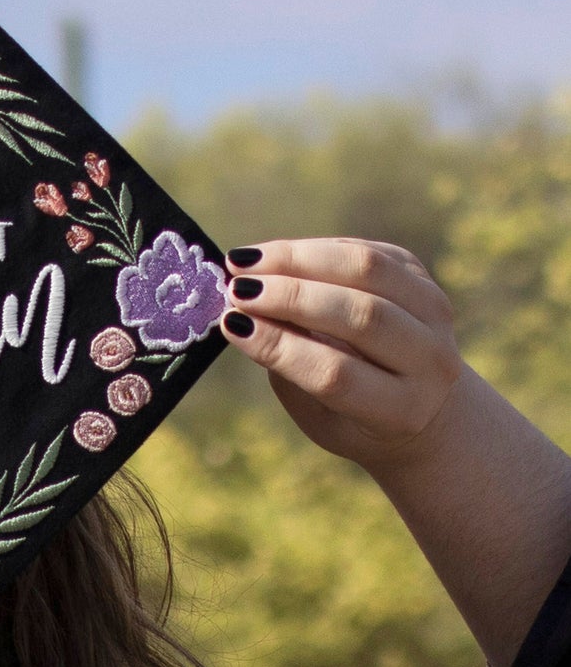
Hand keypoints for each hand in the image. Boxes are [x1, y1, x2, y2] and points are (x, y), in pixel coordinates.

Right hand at [219, 237, 464, 474]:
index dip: (280, 346)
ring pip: (367, 269)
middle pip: (359, 315)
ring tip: (246, 263)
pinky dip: (314, 249)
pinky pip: (365, 251)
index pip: (336, 373)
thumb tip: (243, 312)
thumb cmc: (351, 416)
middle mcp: (431, 360)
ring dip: (298, 260)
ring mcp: (434, 313)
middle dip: (289, 297)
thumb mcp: (318, 413)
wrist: (426, 405)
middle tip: (236, 289)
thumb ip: (288, 365)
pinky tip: (273, 256)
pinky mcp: (422, 277)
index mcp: (402, 410)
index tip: (232, 323)